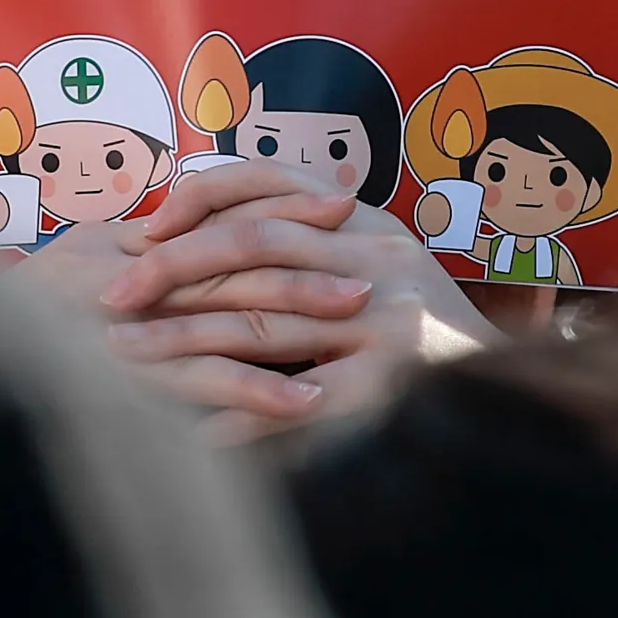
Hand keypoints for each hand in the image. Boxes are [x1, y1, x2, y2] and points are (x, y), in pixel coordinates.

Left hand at [97, 159, 491, 441]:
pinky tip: (190, 433)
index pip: (266, 184)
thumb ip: (306, 240)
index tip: (141, 233)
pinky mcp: (389, 385)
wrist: (509, 392)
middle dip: (171, 272)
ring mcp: (386, 321)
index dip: (197, 201)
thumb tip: (204, 225)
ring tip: (120, 361)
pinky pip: (297, 403)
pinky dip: (241, 418)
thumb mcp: (372, 261)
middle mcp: (377, 257)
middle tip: (108, 299)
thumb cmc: (423, 331)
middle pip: (252, 247)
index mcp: (365, 223)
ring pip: (262, 326)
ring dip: (184, 347)